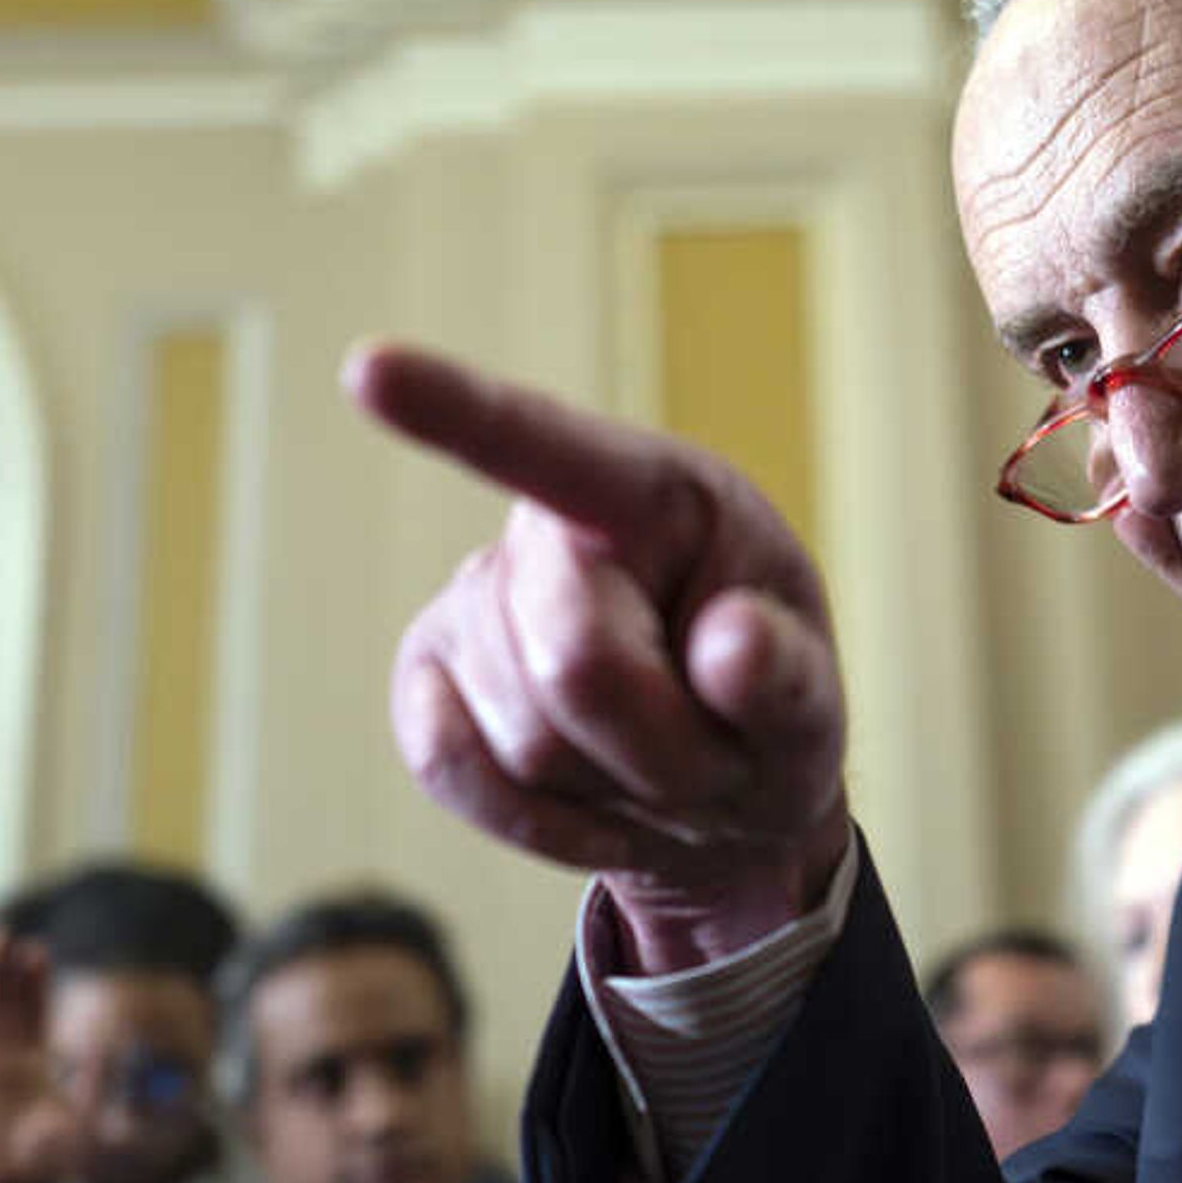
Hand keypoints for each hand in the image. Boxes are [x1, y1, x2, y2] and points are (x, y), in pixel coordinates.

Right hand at [346, 342, 852, 970]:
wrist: (715, 800)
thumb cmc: (764, 716)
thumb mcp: (810, 708)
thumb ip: (788, 681)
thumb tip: (733, 648)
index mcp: (658, 494)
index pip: (549, 447)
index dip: (456, 408)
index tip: (371, 366)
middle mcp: (546, 531)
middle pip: (577, 662)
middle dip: (658, 744)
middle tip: (712, 755)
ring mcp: (470, 603)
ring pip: (524, 737)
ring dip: (609, 785)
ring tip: (655, 767)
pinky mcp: (423, 681)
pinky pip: (454, 769)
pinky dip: (538, 816)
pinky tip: (591, 797)